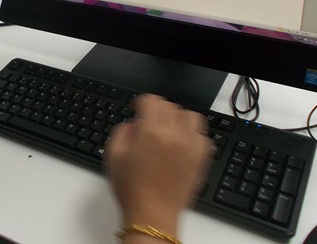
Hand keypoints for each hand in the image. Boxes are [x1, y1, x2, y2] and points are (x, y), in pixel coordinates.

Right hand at [104, 94, 211, 238]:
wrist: (152, 215)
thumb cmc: (132, 189)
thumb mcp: (114, 154)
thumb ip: (123, 130)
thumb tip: (135, 123)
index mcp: (151, 132)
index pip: (152, 101)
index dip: (141, 102)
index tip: (137, 108)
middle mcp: (174, 136)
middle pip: (170, 106)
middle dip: (157, 110)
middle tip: (148, 121)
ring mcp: (191, 147)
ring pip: (190, 116)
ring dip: (177, 117)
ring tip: (168, 128)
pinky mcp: (201, 159)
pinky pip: (203, 135)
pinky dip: (193, 133)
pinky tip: (181, 141)